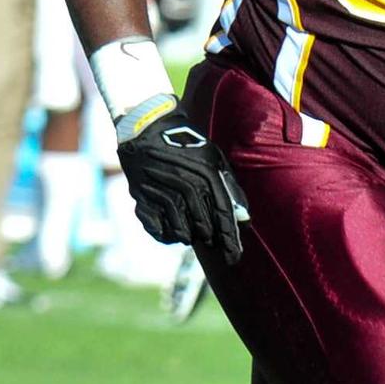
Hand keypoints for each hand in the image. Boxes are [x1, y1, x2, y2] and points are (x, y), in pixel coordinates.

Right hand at [116, 98, 248, 262]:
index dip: (229, 238)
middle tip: (212, 244)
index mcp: (205, 173)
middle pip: (202, 224)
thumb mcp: (213, 158)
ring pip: (179, 227)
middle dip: (210, 238)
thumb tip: (244, 217)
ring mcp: (161, 189)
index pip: (222, 213)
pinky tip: (169, 233)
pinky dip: (163, 233)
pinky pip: (154, 224)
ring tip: (190, 237)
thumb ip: (229, 187)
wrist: (146, 127)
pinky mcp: (141, 194)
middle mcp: (183, 182)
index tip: (234, 256)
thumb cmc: (186, 144)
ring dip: (187, 236)